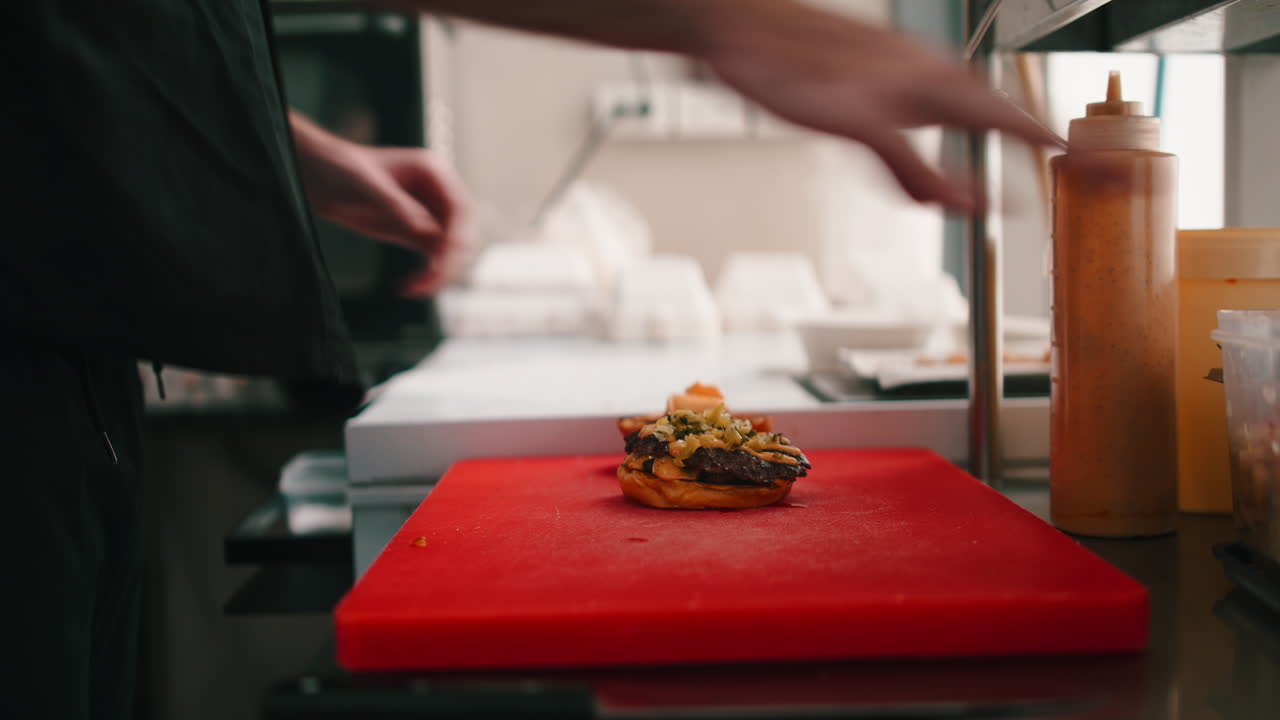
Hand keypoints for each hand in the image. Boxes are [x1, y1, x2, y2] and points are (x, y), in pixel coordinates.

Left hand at [291, 112, 469, 295]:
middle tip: (432, 281)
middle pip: (460, 233)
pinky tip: (412, 286)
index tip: (445, 255)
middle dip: (450, 260)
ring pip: (449, 251)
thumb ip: (396, 204)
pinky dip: (426, 276)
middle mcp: (435, 194)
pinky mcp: (414, 234)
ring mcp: (427, 215)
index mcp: (432, 173)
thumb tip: (424, 228)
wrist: (317, 175)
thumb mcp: (365, 181)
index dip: (457, 234)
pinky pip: (432, 260)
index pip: (460, 207)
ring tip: (418, 289)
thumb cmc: (340, 165)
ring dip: (439, 274)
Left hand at [701, 0, 1062, 211]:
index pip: (1008, 115)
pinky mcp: (871, 84)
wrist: (735, 32)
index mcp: (932, 78)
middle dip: (1019, 142)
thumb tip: (965, 204)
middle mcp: (922, 73)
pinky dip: (931, 146)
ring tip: (995, 172)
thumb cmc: (786, 66)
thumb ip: (911, 167)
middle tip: (1053, 165)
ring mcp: (897, 76)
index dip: (1044, 140)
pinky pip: (919, 117)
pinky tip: (921, 164)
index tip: (1083, 158)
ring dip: (976, 146)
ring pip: (953, 114)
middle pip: (989, 113)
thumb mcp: (855, 127)